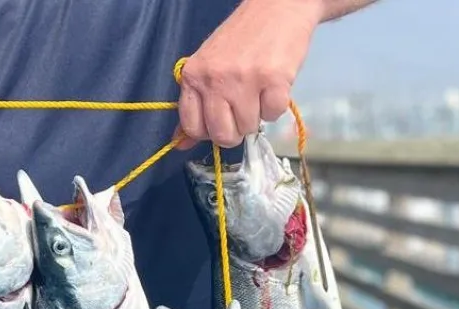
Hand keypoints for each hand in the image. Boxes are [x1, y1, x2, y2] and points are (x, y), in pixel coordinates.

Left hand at [174, 0, 321, 148]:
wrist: (277, 7)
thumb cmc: (242, 39)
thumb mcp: (208, 67)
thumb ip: (194, 105)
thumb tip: (180, 144)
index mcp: (193, 76)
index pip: (192, 127)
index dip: (208, 131)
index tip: (220, 119)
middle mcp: (214, 79)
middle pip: (222, 135)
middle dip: (235, 130)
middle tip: (243, 109)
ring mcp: (244, 80)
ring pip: (248, 128)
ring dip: (257, 116)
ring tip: (259, 91)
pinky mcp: (273, 79)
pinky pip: (273, 115)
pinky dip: (276, 107)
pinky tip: (273, 86)